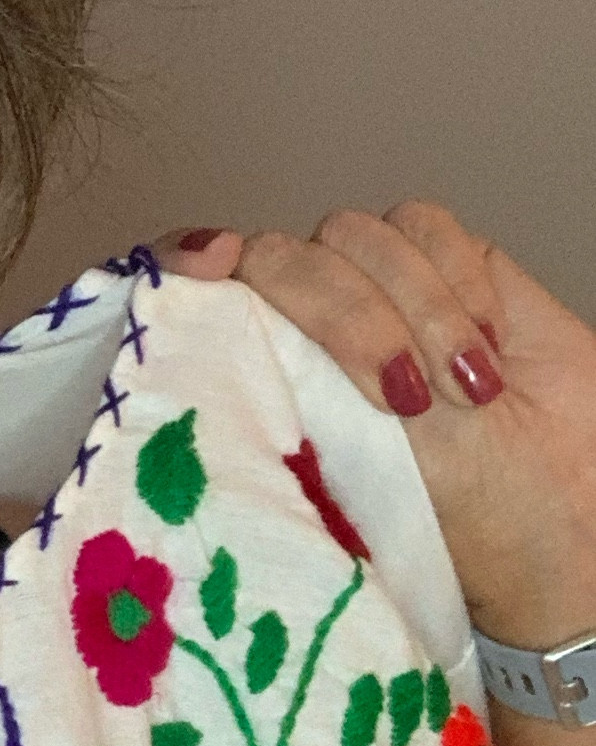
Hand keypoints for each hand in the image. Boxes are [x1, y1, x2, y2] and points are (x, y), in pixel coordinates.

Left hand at [152, 206, 595, 653]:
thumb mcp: (337, 477)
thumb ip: (273, 403)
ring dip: (416, 310)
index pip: (198, 285)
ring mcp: (377, 284)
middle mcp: (309, 316)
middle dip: (346, 317)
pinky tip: (485, 352)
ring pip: (356, 235)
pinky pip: (426, 227)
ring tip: (463, 393)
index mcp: (262, 363)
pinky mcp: (449, 262)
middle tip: (406, 400)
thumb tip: (205, 357)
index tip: (214, 266)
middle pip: (285, 256)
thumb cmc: (447, 517)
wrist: (556, 516)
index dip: (188, 259)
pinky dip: (457, 284)